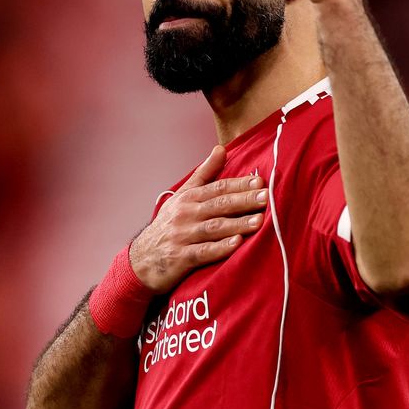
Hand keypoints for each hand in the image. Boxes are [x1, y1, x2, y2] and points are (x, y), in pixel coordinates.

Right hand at [129, 145, 267, 293]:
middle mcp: (185, 214)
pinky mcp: (180, 258)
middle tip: (266, 197)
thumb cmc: (169, 225)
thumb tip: (221, 148)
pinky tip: (237, 244)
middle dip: (243, 201)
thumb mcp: (183, 196)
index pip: (218, 188)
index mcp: (189, 198)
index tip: (261, 181)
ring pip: (213, 227)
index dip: (239, 185)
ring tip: (259, 221)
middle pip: (218, 205)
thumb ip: (204, 173)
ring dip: (237, 224)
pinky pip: (203, 252)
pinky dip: (220, 248)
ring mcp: (182, 236)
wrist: (142, 260)